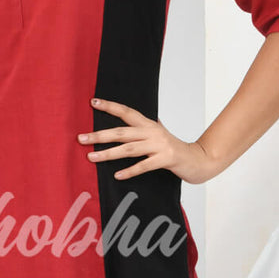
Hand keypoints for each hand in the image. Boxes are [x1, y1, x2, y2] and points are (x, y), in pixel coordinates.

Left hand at [79, 97, 223, 185]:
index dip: (110, 106)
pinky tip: (117, 175)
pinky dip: (130, 171)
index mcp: (148, 125)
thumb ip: (143, 128)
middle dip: (99, 135)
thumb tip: (127, 119)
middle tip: (81, 138)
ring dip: (108, 154)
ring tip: (91, 157)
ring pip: (128, 149)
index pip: (126, 112)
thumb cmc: (173, 148)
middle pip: (121, 132)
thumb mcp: (158, 134)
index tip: (93, 102)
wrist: (197, 160)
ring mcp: (159, 146)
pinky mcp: (166, 159)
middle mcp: (152, 132)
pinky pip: (144, 166)